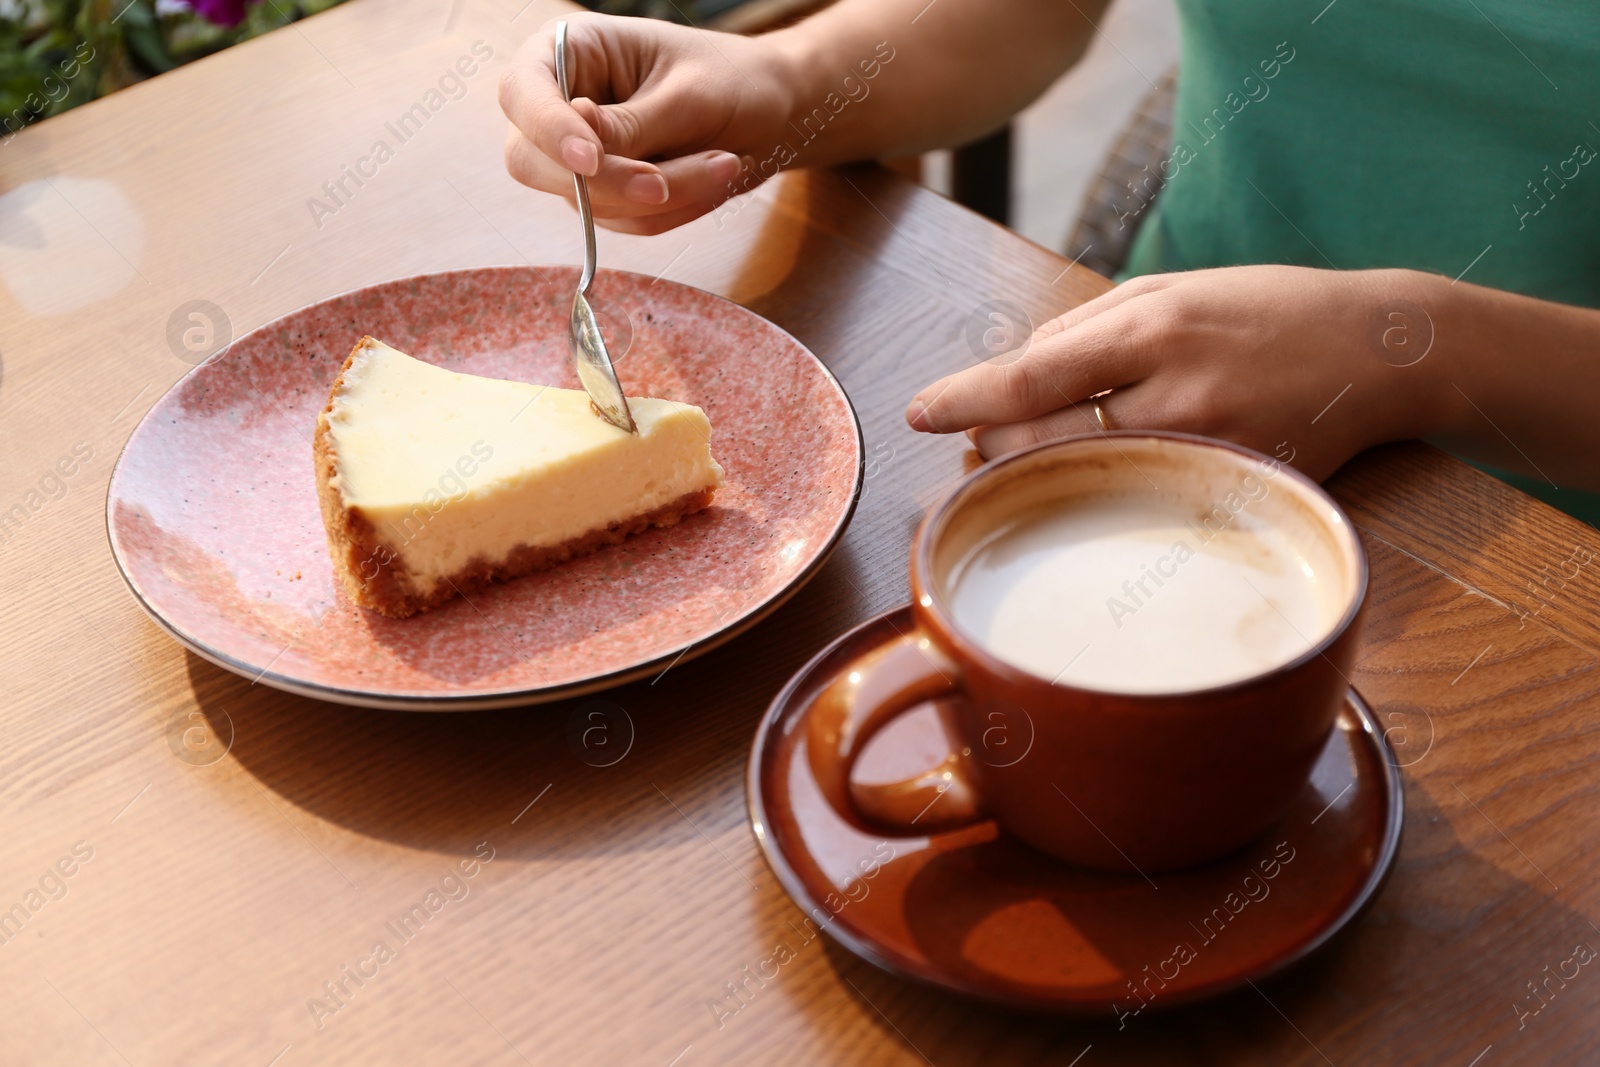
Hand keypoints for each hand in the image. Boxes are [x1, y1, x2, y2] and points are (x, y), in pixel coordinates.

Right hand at [499, 13, 796, 234]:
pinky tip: (714, 180)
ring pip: (591, 204)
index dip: (547, 129)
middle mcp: (562, 105)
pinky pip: (628, 223)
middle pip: (535, 163)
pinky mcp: (608, 197)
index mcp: (570, 50)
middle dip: (610, 181)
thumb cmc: (731, 79)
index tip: (590, 158)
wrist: (771, 108)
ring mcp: (580, 158)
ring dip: (664, 197)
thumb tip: (581, 147)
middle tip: (666, 183)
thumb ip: (633, 125)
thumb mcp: (688, 94)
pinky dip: (676, 211)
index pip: (523, 92)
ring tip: (725, 164)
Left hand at [906, 266, 1448, 479]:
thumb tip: (1012, 375)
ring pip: (1094, 482)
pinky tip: (1094, 492)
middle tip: (978, 445)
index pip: (1036, 374)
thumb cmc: (1260, 310)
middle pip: (1052, 443)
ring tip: (1024, 463)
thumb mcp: (1169, 289)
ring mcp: (1213, 451)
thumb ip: (1084, 328)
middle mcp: (1180, 392)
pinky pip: (1147, 507)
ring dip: (1043, 477)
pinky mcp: (1238, 492)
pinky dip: (1105, 500)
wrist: (1378, 350)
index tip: (917, 415)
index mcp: (1155, 327)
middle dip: (997, 449)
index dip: (968, 400)